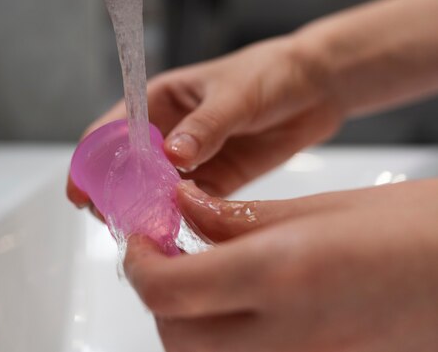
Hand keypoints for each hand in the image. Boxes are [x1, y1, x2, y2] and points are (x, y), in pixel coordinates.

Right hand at [67, 36, 341, 211]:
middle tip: (111, 219)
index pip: (111, 129)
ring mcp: (189, 158)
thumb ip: (206, 126)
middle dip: (113, 192)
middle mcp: (167, 131)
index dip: (90, 159)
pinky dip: (176, 217)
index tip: (80, 189)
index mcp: (158, 100)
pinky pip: (186, 202)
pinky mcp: (214, 178)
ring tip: (140, 232)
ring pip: (152, 188)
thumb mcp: (235, 95)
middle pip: (125, 166)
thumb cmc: (270, 74)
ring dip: (144, 209)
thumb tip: (173, 156)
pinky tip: (174, 230)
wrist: (316, 87)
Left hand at [124, 180, 437, 351]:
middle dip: (156, 293)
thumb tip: (185, 209)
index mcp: (283, 273)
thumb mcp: (321, 209)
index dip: (138, 263)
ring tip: (198, 277)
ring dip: (184, 322)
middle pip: (175, 335)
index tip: (142, 238)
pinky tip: (236, 304)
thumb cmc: (418, 231)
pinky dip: (222, 340)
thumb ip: (240, 217)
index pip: (167, 288)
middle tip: (165, 253)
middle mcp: (288, 333)